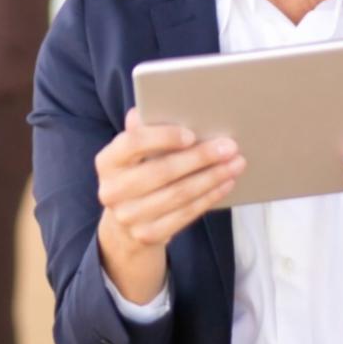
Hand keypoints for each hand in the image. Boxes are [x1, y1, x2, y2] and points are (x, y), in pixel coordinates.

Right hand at [95, 108, 242, 303]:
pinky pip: (185, 215)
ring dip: (211, 178)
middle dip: (200, 157)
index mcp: (107, 161)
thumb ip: (142, 131)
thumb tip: (147, 108)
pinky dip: (209, 197)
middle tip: (229, 147)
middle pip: (161, 171)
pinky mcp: (147, 235)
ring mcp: (128, 217)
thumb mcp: (134, 154)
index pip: (132, 143)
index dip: (162, 137)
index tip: (191, 133)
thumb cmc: (136, 175)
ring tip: (235, 164)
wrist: (124, 225)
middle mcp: (112, 191)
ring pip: (178, 194)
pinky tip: (225, 184)